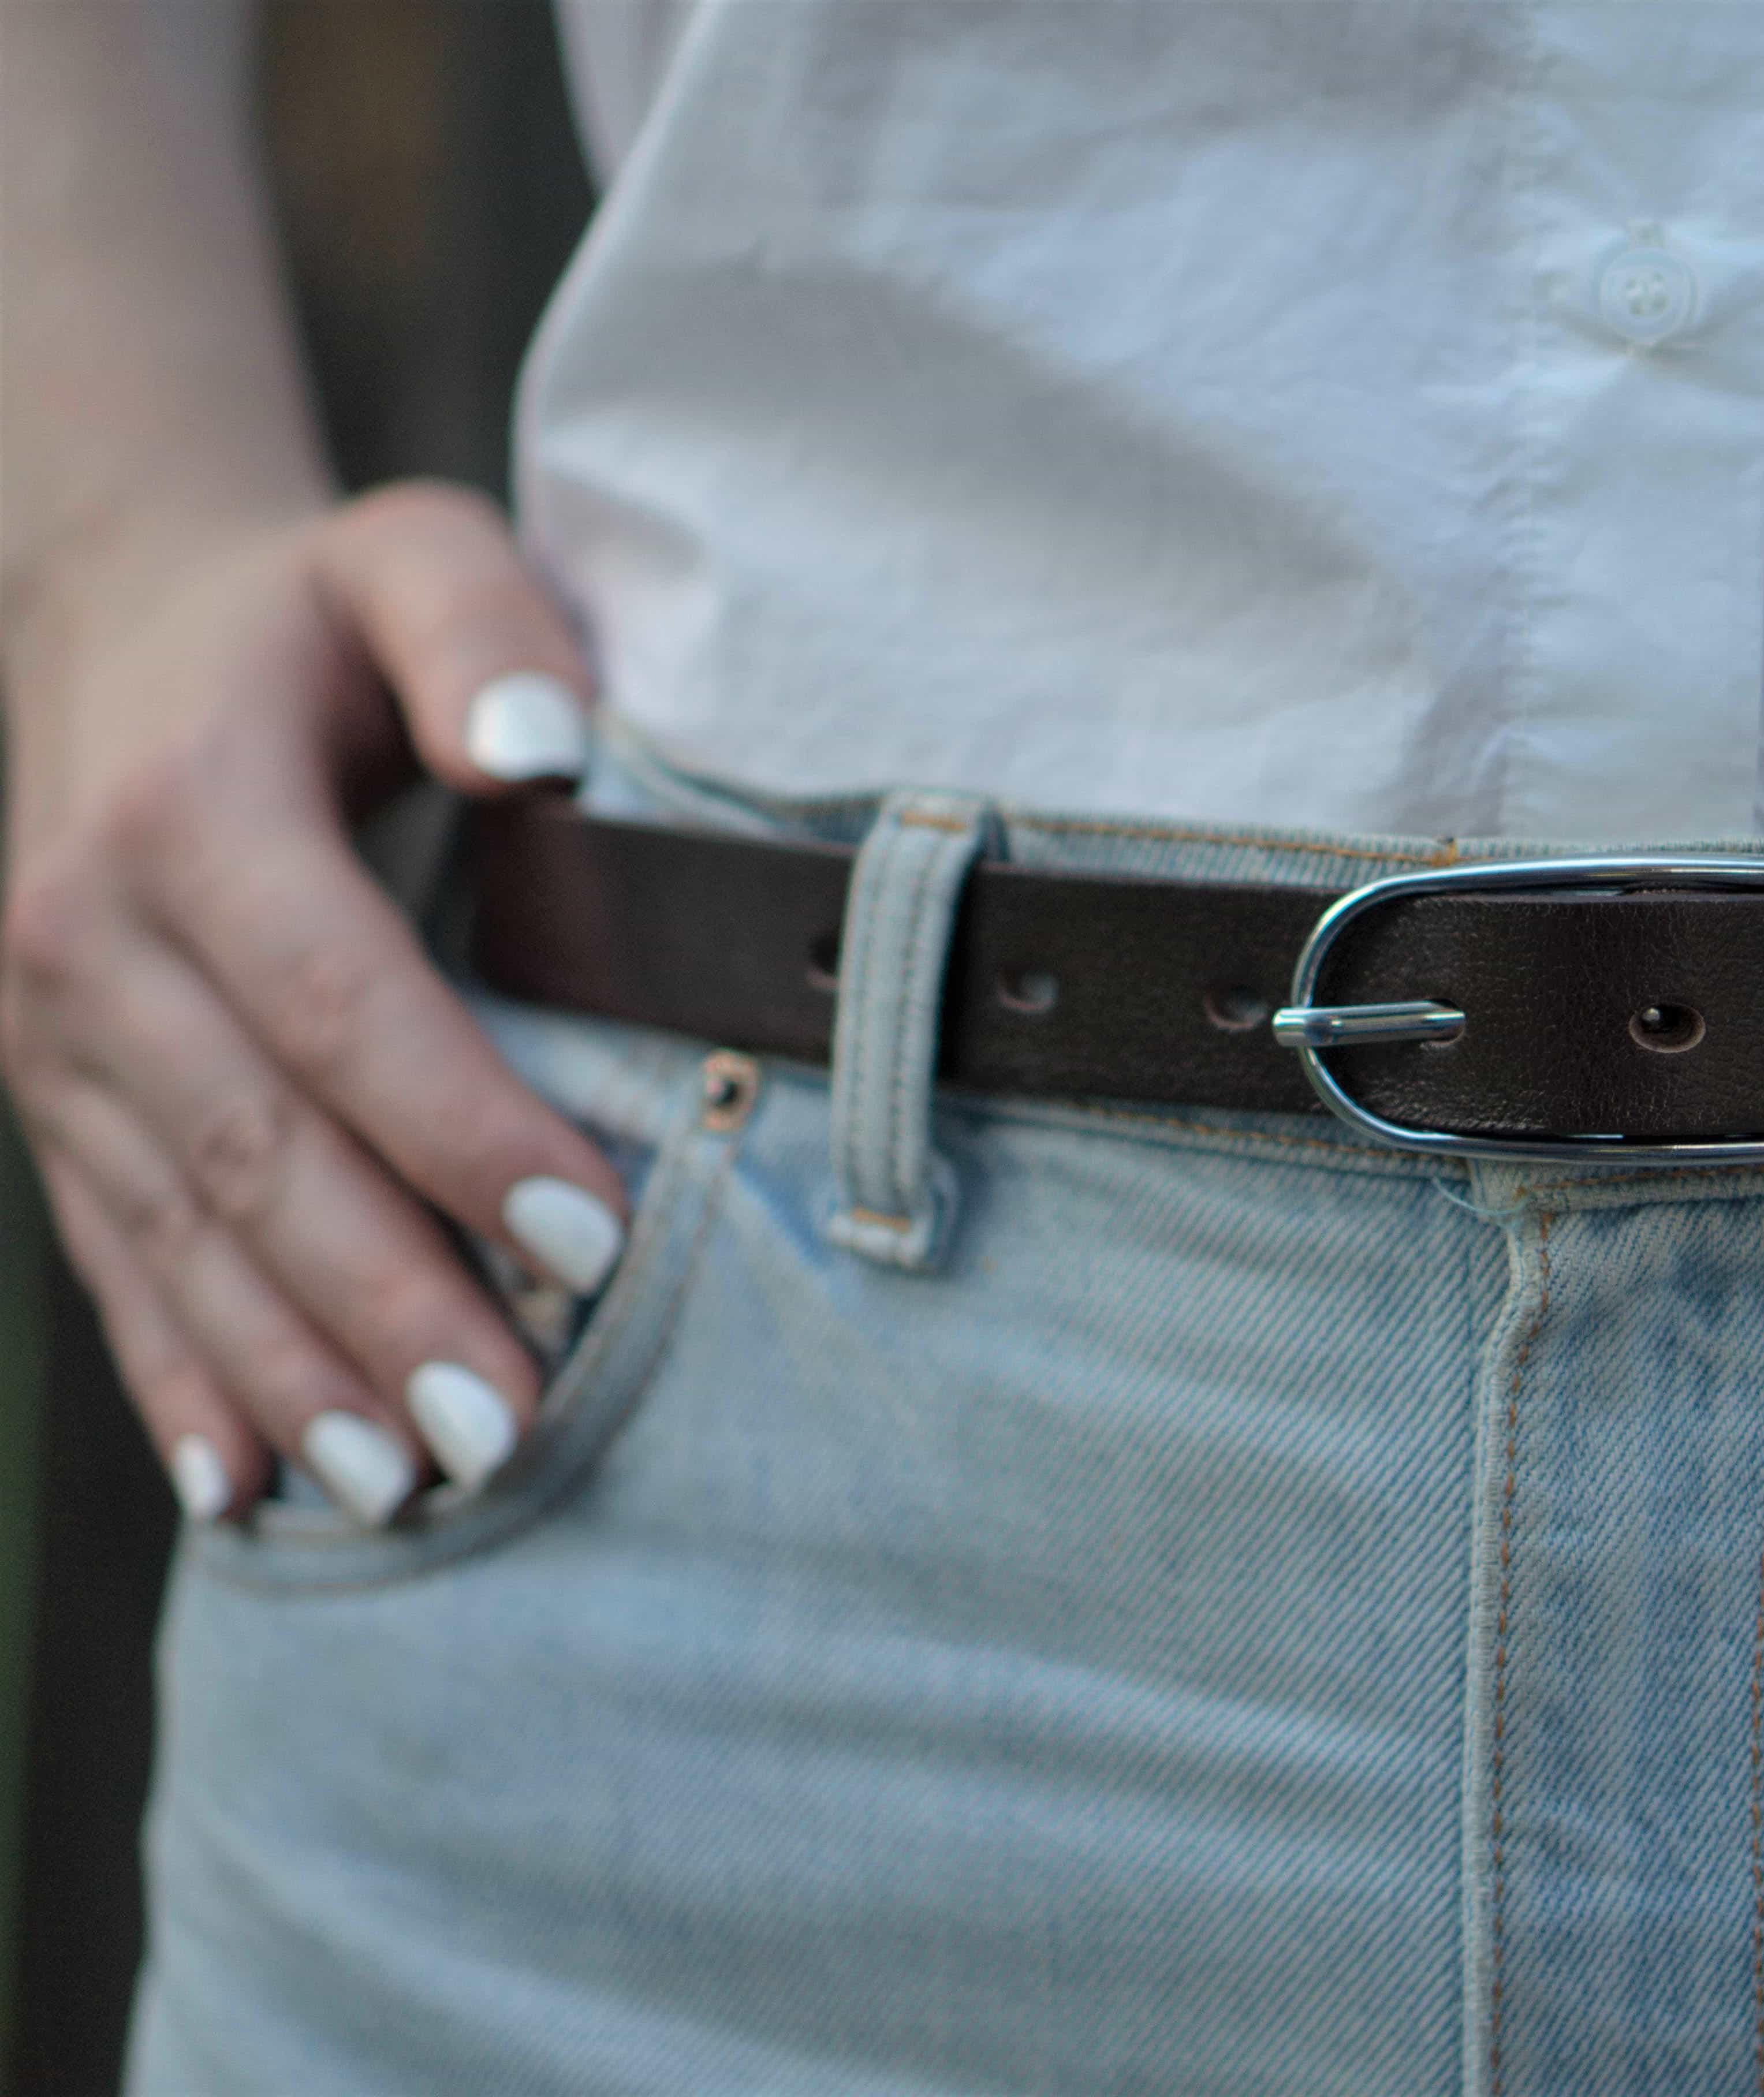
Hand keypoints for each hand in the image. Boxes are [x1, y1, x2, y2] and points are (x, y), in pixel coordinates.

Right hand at [2, 482, 628, 1526]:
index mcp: (189, 810)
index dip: (462, 1127)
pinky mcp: (49, 1095)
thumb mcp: (410, 555)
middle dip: (388, 1302)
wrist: (106, 612)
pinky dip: (180, 1373)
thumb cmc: (313, 607)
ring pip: (180, 1230)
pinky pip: (109, 1252)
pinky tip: (248, 1485)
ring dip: (292, 1372)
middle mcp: (88, 933)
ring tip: (412, 1492)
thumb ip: (485, 629)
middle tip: (510, 1430)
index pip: (341, 1003)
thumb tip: (547, 749)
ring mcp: (47, 1031)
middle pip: (257, 1149)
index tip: (592, 1239)